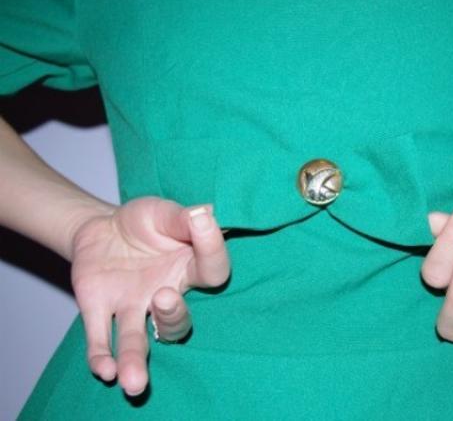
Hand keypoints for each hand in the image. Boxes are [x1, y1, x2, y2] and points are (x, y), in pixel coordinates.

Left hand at [70, 197, 229, 395]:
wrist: (100, 226)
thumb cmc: (143, 221)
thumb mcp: (163, 211)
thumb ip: (183, 218)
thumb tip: (206, 213)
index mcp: (188, 269)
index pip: (212, 271)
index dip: (212, 249)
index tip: (202, 222)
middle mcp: (164, 295)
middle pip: (176, 320)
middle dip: (172, 315)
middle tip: (163, 297)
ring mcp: (132, 305)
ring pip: (138, 339)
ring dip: (135, 360)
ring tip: (134, 382)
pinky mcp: (99, 308)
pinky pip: (101, 336)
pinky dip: (101, 354)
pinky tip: (105, 370)